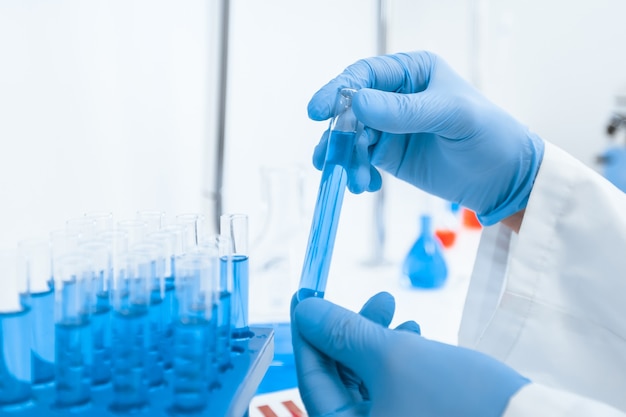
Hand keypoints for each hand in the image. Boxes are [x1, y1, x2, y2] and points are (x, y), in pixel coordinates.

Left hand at [291, 293, 529, 416]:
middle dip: (352, 333)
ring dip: (377, 341)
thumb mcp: (394, 357)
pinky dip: (397, 358)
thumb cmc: (461, 399)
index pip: (314, 382)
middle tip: (372, 298)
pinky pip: (391, 388)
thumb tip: (304, 310)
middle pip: (340, 381)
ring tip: (397, 312)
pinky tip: (414, 333)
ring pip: (368, 380)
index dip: (307, 335)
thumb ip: (343, 332)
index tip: (306, 297)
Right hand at [308, 51, 543, 224]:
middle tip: (332, 159)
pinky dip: (357, 173)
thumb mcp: (451, 116)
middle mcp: (395, 96)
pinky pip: (360, 160)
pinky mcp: (388, 154)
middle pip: (350, 109)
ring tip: (358, 182)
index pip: (365, 75)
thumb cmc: (488, 135)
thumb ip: (404, 111)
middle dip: (340, 135)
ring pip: (351, 138)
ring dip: (347, 160)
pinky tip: (367, 186)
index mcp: (412, 72)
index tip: (318, 112)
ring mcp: (389, 126)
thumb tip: (356, 103)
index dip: (337, 91)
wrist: (503, 179)